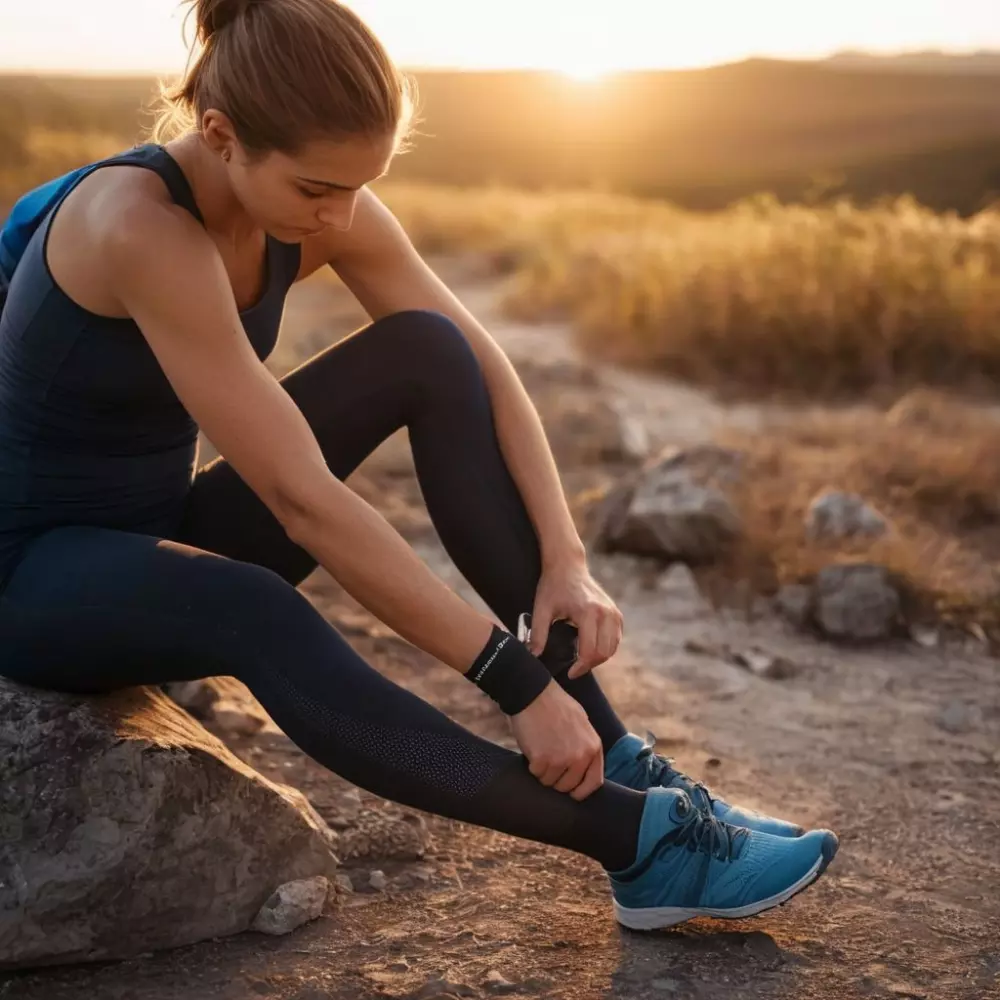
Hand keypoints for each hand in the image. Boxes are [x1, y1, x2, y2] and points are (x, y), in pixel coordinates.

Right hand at [509, 682, 603, 799]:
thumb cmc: (556, 705)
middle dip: (557, 778)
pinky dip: (532, 764)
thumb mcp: (582, 723)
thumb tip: (584, 768)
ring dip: (543, 770)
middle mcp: (581, 756)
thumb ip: (585, 746)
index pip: (594, 783)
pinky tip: (533, 746)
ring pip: (550, 782)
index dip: (581, 791)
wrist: (533, 692)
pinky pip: (536, 774)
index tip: (572, 792)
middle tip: (549, 761)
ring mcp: (561, 759)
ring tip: (541, 748)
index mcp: (594, 747)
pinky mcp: (542, 760)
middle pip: (568, 786)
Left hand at [529, 561, 623, 678]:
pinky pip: (616, 638)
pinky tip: (591, 649)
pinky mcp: (616, 612)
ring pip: (613, 647)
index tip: (570, 673)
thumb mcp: (541, 609)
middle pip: (604, 652)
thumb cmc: (553, 586)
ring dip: (599, 658)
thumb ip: (538, 634)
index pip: (590, 651)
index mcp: (588, 612)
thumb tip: (534, 656)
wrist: (567, 565)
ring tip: (582, 661)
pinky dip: (606, 648)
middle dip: (590, 665)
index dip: (581, 667)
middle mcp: (605, 612)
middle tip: (575, 670)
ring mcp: (613, 612)